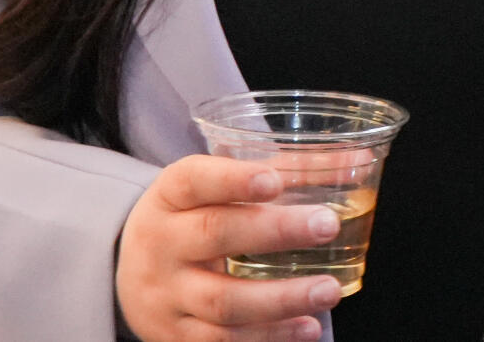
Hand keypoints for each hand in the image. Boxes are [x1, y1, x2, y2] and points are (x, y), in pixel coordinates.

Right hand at [117, 156, 344, 341]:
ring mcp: (169, 296)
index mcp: (168, 197)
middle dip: (275, 231)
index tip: (275, 180)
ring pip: (224, 301)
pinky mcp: (179, 337)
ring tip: (330, 289)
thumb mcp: (211, 190)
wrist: (128, 280)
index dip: (233, 179)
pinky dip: (270, 338)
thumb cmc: (188, 222)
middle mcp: (162, 244)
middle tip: (328, 225)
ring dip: (282, 298)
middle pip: (214, 235)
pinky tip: (307, 328)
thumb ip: (279, 172)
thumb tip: (354, 159)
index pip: (192, 180)